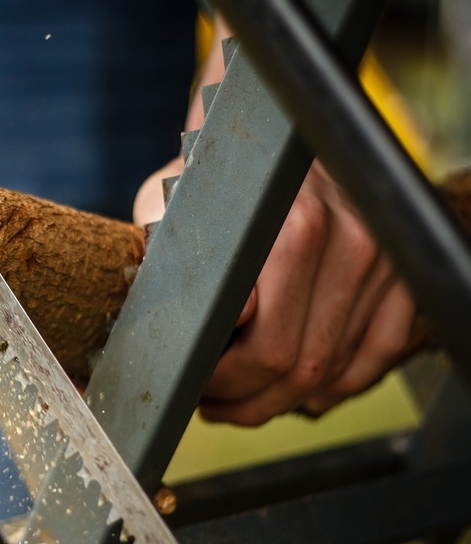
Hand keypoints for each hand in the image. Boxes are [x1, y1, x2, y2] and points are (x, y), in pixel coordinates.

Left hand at [135, 161, 427, 425]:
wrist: (288, 139)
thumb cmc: (221, 178)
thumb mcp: (176, 202)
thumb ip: (163, 256)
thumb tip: (139, 324)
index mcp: (290, 226)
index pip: (255, 342)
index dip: (216, 378)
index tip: (190, 384)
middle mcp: (347, 242)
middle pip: (294, 366)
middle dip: (244, 401)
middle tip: (211, 403)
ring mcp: (384, 263)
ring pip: (332, 372)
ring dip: (281, 401)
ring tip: (241, 398)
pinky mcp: (404, 278)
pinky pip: (373, 360)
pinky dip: (333, 388)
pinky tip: (297, 393)